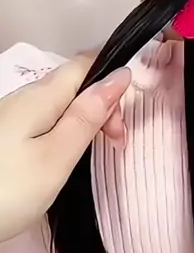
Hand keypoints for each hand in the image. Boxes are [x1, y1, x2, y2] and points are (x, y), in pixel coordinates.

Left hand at [0, 60, 129, 242]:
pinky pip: (43, 122)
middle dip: (102, 106)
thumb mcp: (56, 156)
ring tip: (92, 157)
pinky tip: (63, 160)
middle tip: (115, 146)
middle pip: (74, 85)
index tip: (123, 121)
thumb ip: (88, 116)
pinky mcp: (3, 137)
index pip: (86, 64)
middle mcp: (25, 98)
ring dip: (83, 123)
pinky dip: (63, 134)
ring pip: (59, 105)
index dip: (113, 80)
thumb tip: (119, 75)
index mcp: (42, 95)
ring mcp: (10, 118)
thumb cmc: (7, 189)